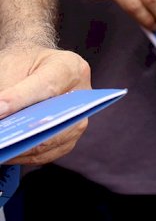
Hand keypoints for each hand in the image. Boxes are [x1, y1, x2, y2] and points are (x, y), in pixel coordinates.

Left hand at [0, 46, 90, 164]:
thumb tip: (1, 116)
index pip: (46, 87)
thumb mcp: (11, 66)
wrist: (34, 69)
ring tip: (2, 149)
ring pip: (53, 141)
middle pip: (56, 120)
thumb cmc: (22, 64)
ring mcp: (79, 119)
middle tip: (2, 138)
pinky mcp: (70, 137)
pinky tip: (6, 154)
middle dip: (24, 132)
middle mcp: (83, 96)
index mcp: (70, 67)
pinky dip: (25, 155)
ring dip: (23, 148)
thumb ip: (7, 91)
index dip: (20, 100)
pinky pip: (49, 153)